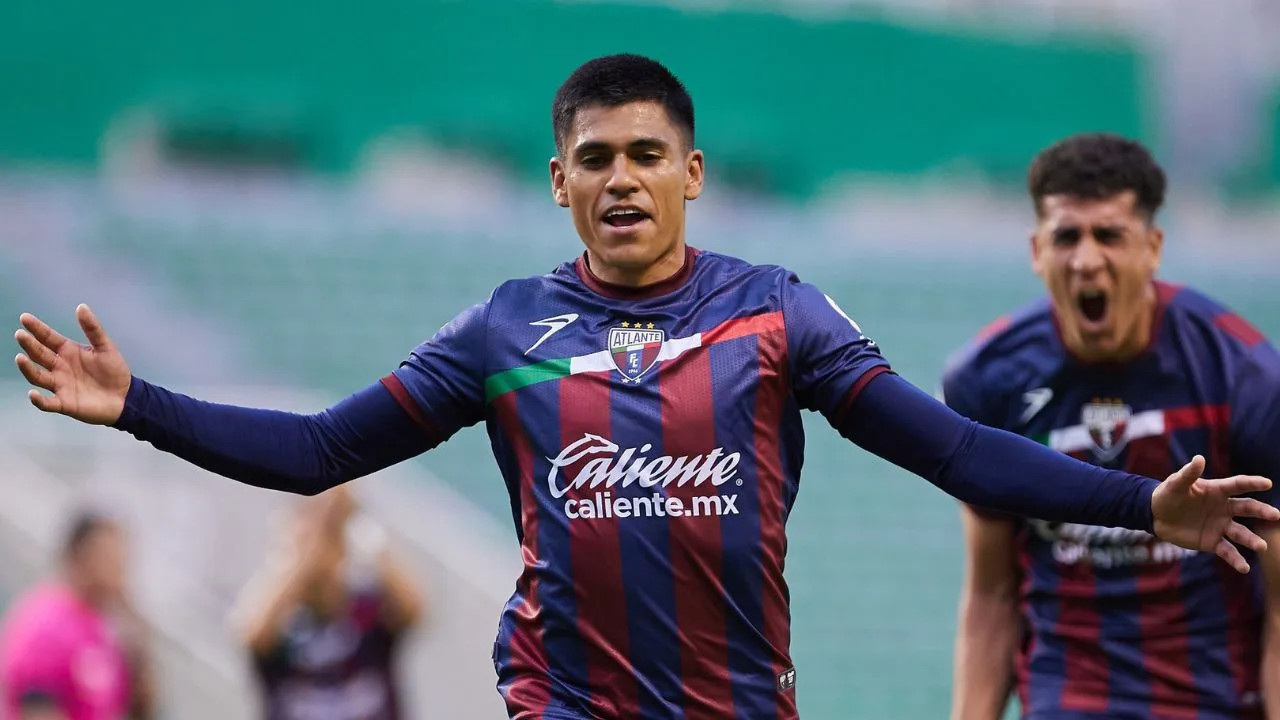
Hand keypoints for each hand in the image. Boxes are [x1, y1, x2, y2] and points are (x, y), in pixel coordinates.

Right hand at [14, 305, 131, 424]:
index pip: (48, 338)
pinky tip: (32, 393)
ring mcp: (60, 385)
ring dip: (28, 368)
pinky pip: (48, 403)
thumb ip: (93, 328)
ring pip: (38, 376)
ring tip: (20, 358)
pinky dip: (39, 400)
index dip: (37, 328)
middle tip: (21, 335)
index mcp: (67, 351)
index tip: (24, 318)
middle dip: (29, 345)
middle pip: (40, 354)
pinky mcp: (64, 403)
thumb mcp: (105, 347)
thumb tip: (81, 306)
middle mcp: (59, 367)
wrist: (125, 397)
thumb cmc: (114, 371)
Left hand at [1152, 455, 1279, 572]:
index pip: (1238, 485)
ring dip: (1251, 540)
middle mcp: (1223, 508)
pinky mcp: (1213, 542)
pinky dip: (1236, 560)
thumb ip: (1188, 473)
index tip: (1267, 483)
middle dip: (1261, 511)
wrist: (1155, 516)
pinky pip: (1228, 551)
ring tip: (1262, 547)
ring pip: (1240, 533)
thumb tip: (1199, 458)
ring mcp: (1220, 525)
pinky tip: (1244, 568)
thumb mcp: (1175, 484)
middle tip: (1275, 515)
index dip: (1252, 483)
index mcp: (1217, 491)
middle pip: (1246, 508)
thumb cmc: (1167, 495)